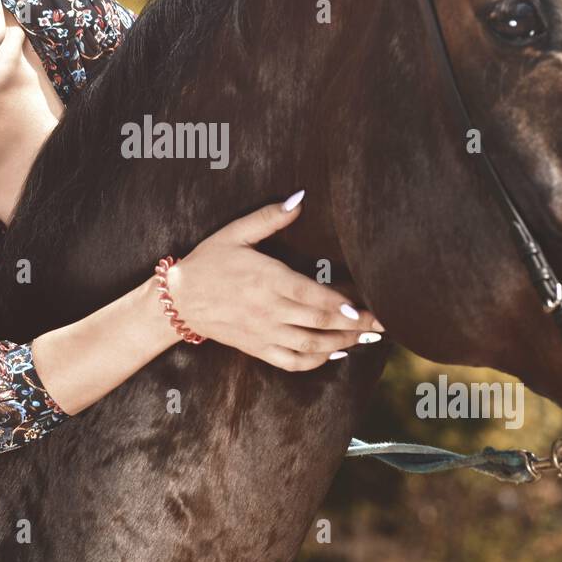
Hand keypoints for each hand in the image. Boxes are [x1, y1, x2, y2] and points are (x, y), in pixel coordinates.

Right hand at [163, 190, 385, 370]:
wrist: (179, 300)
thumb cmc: (209, 261)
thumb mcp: (235, 233)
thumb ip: (269, 218)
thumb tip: (299, 199)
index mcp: (266, 279)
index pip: (310, 296)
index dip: (339, 304)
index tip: (362, 307)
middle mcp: (268, 310)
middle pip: (318, 322)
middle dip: (353, 325)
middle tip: (382, 324)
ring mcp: (263, 333)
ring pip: (310, 345)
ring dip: (341, 344)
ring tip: (366, 338)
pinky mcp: (257, 348)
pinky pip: (291, 361)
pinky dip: (315, 361)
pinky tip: (334, 354)